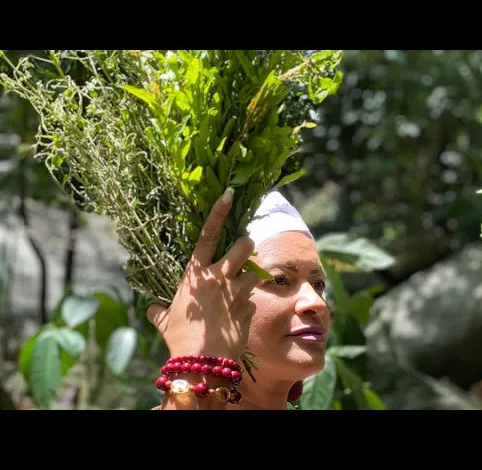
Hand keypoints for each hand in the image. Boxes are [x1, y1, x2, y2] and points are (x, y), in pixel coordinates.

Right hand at [147, 188, 259, 361]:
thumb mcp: (167, 321)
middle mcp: (219, 276)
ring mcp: (237, 290)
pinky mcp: (250, 306)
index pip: (208, 234)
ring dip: (249, 279)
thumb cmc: (181, 338)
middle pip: (244, 245)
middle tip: (244, 253)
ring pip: (254, 272)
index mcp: (195, 273)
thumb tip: (152, 310)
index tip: (229, 194)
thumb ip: (161, 312)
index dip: (219, 212)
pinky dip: (247, 306)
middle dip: (247, 245)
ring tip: (239, 293)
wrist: (203, 361)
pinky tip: (237, 318)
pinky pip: (253, 299)